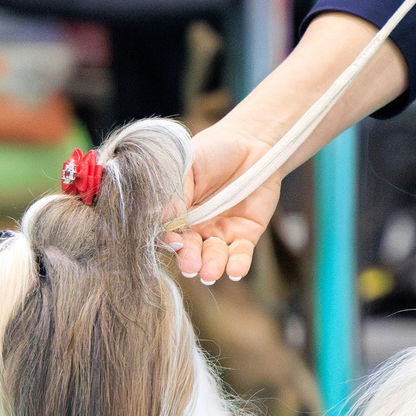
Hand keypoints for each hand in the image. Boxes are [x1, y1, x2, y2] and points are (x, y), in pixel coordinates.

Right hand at [168, 120, 283, 283]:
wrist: (252, 142)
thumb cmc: (214, 149)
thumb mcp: (189, 162)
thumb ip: (175, 188)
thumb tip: (162, 217)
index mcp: (175, 211)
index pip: (167, 232)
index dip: (169, 240)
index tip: (173, 243)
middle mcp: (195, 227)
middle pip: (189, 250)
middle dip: (189, 259)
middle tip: (191, 265)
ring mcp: (220, 233)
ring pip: (213, 257)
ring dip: (212, 266)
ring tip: (210, 273)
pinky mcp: (246, 235)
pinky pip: (240, 254)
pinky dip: (237, 264)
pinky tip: (234, 272)